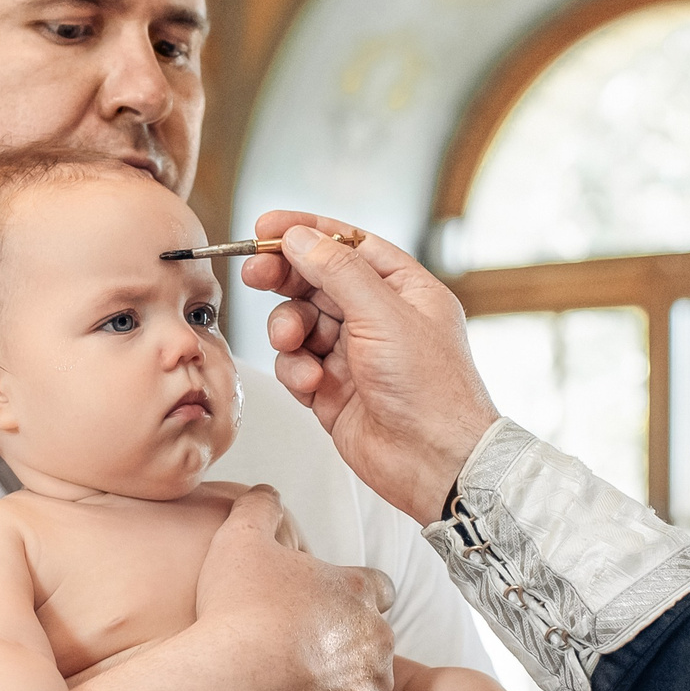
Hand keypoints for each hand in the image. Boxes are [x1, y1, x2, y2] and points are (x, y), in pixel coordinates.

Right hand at [196, 486, 394, 690]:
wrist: (241, 682)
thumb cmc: (239, 610)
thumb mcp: (242, 539)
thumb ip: (259, 508)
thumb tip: (267, 492)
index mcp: (356, 593)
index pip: (376, 587)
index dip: (355, 596)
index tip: (332, 607)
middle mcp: (376, 643)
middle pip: (376, 645)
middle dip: (350, 651)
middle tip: (307, 661)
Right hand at [239, 214, 501, 523]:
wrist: (434, 463)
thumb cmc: (431, 391)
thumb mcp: (384, 315)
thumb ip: (337, 272)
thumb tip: (301, 237)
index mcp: (403, 289)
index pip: (347, 244)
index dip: (306, 231)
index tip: (265, 227)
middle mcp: (378, 317)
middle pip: (317, 280)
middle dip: (284, 277)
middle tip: (255, 274)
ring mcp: (353, 353)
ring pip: (301, 322)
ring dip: (288, 329)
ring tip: (293, 342)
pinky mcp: (332, 388)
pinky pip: (296, 363)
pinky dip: (295, 369)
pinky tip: (310, 382)